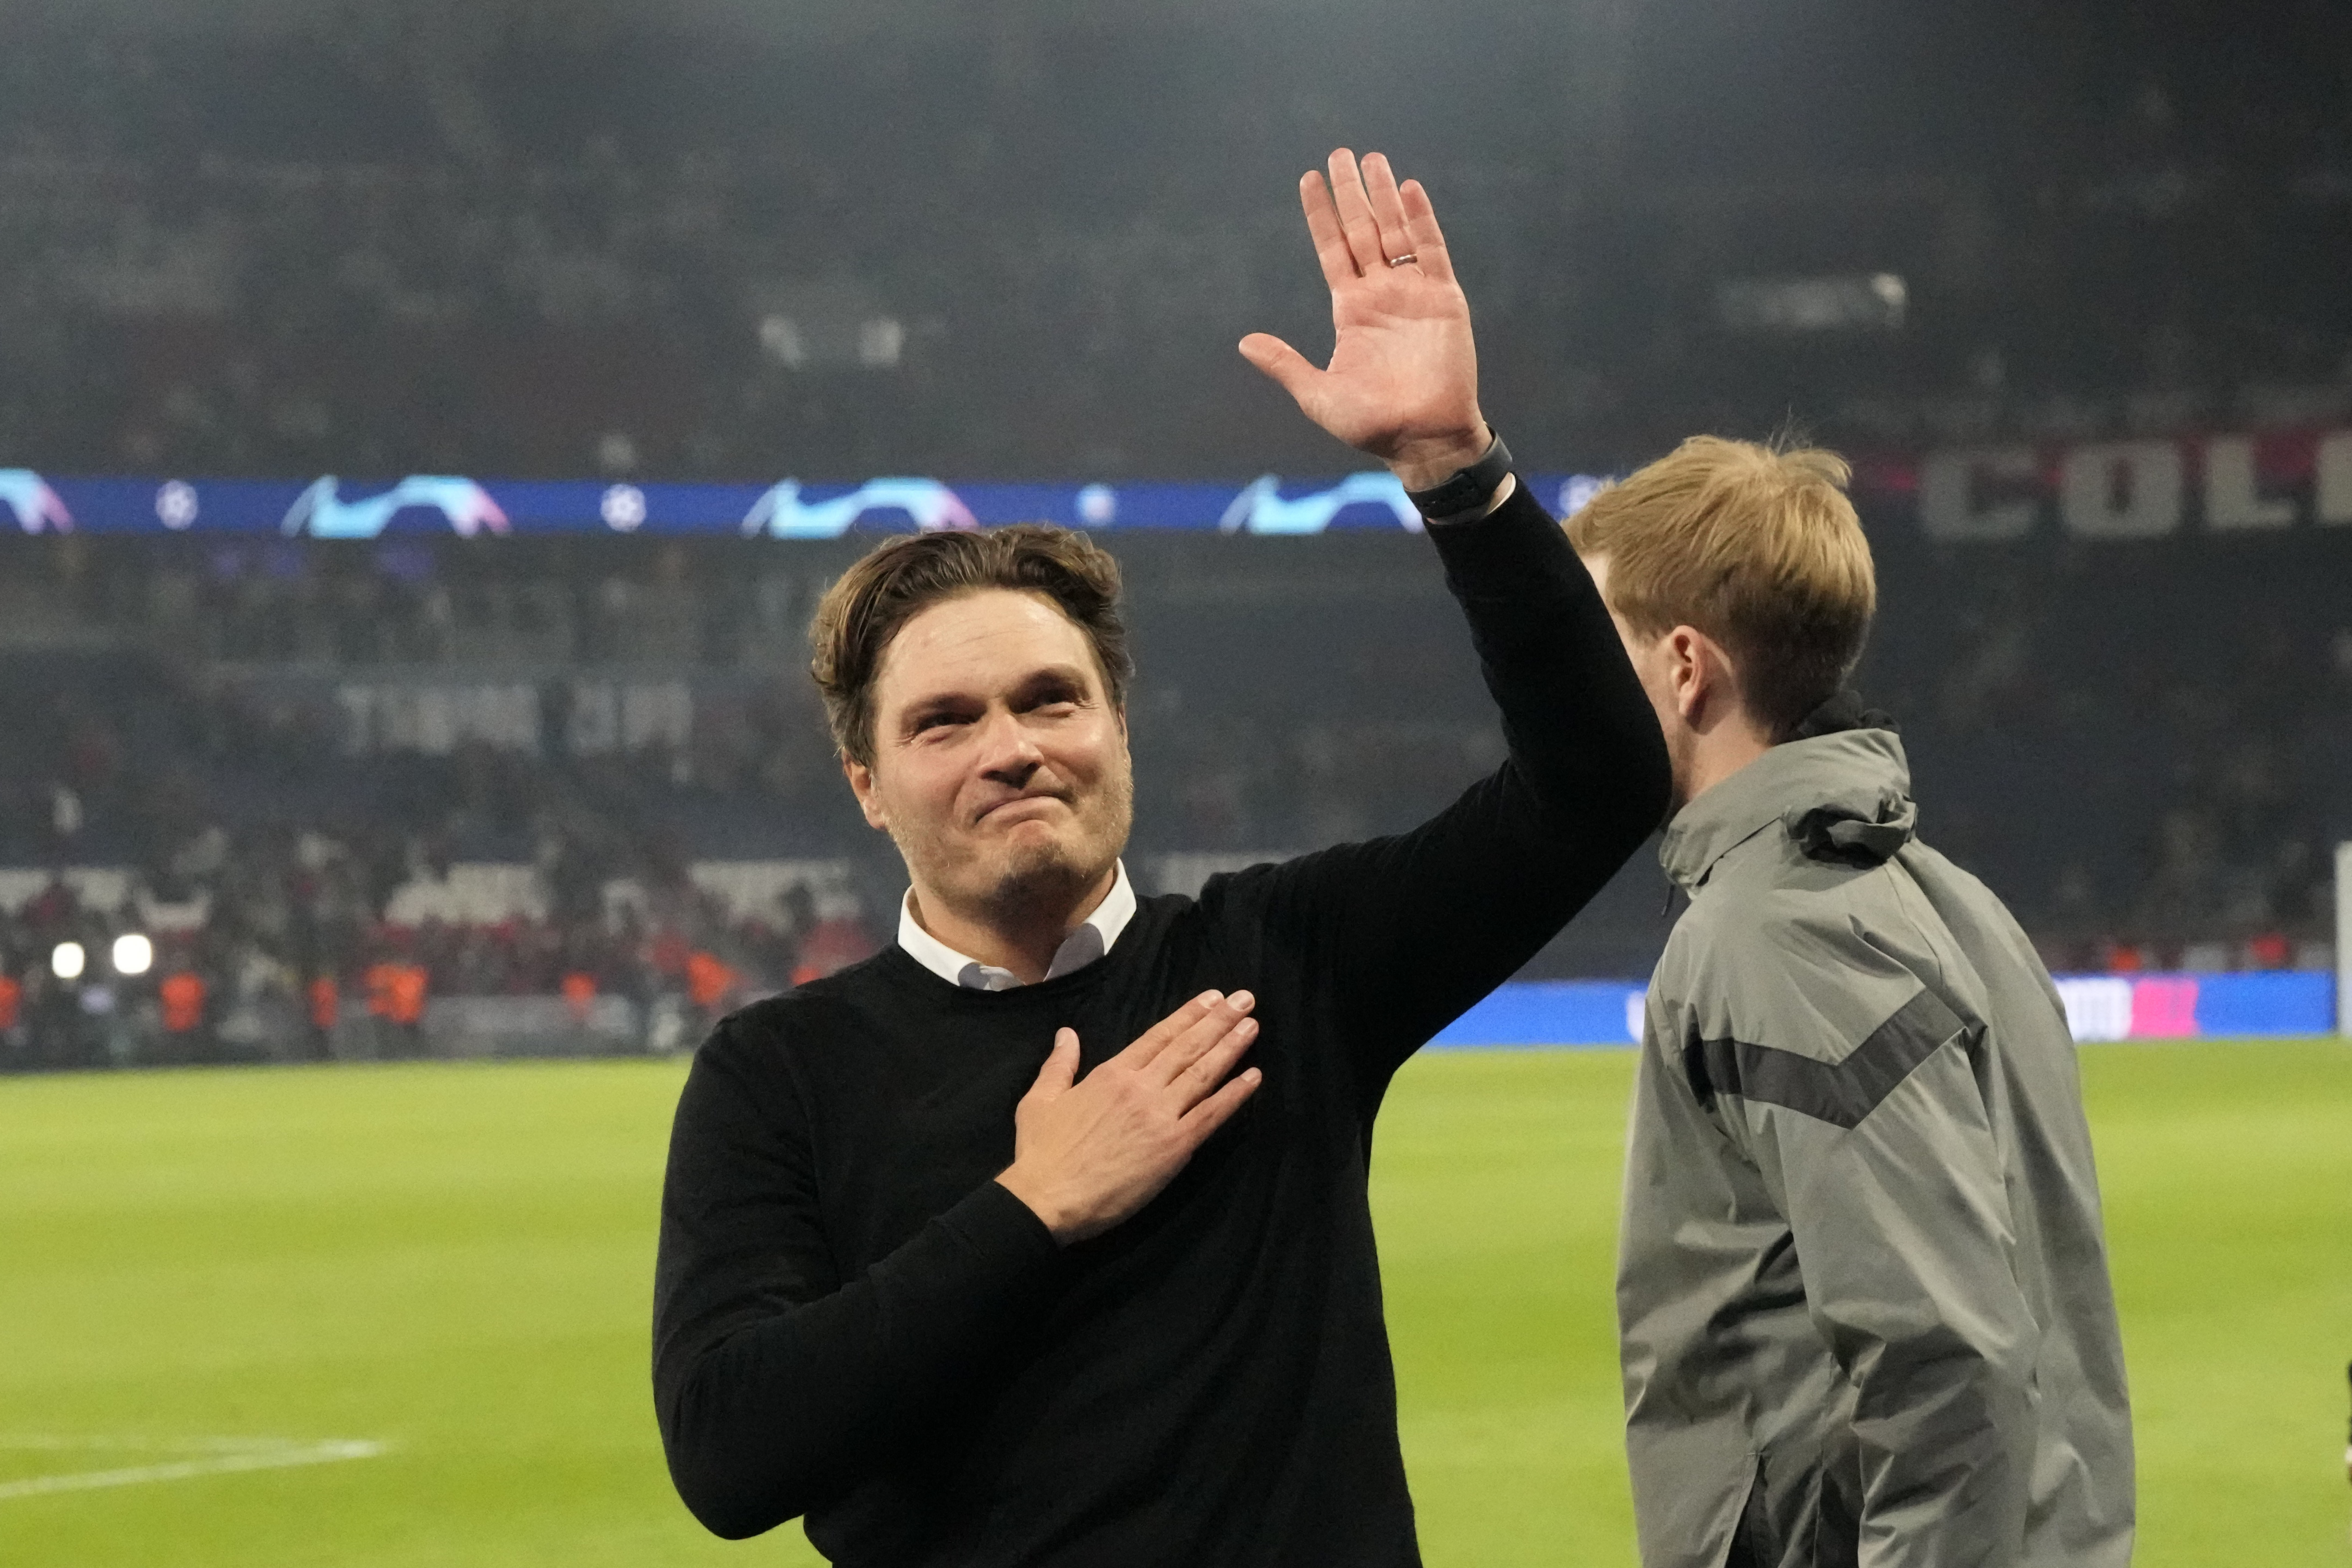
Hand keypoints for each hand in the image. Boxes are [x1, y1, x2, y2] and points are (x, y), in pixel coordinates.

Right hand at [996, 990, 1262, 1244]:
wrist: (1048, 1199)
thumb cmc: (1041, 1154)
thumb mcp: (1040, 1100)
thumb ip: (1059, 1065)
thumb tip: (1066, 1033)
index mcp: (1112, 1074)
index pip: (1158, 1036)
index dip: (1188, 1015)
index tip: (1212, 998)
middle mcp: (1141, 1087)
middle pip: (1187, 1047)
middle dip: (1218, 1021)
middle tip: (1246, 1000)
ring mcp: (1160, 1115)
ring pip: (1203, 1073)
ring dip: (1231, 1047)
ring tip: (1252, 1025)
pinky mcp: (1174, 1146)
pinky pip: (1212, 1115)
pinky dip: (1235, 1095)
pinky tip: (1254, 1077)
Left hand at [1239, 149, 1489, 491]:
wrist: (1423, 439)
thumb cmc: (1371, 426)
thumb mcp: (1317, 395)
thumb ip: (1285, 364)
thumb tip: (1244, 343)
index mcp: (1351, 311)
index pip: (1332, 250)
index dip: (1321, 216)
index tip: (1309, 180)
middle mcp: (1381, 294)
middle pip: (1363, 231)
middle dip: (1351, 193)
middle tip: (1339, 153)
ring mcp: (1414, 293)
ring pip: (1396, 231)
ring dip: (1383, 195)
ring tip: (1371, 158)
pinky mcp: (1444, 299)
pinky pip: (1432, 250)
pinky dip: (1421, 219)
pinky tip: (1407, 188)